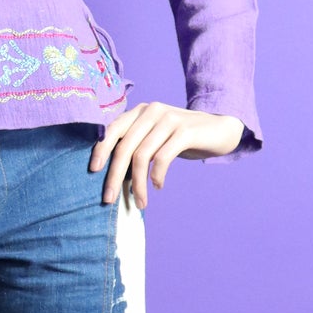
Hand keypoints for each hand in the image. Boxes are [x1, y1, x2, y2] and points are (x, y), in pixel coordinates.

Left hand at [90, 103, 243, 207]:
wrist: (220, 129)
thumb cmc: (182, 137)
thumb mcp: (156, 136)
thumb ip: (136, 144)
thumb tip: (112, 172)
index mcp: (140, 111)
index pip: (112, 129)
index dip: (101, 149)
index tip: (93, 171)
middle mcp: (151, 111)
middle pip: (124, 146)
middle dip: (114, 175)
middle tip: (109, 198)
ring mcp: (168, 119)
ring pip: (142, 156)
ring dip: (138, 184)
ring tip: (140, 201)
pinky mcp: (185, 131)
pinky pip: (162, 157)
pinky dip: (157, 176)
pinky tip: (158, 186)